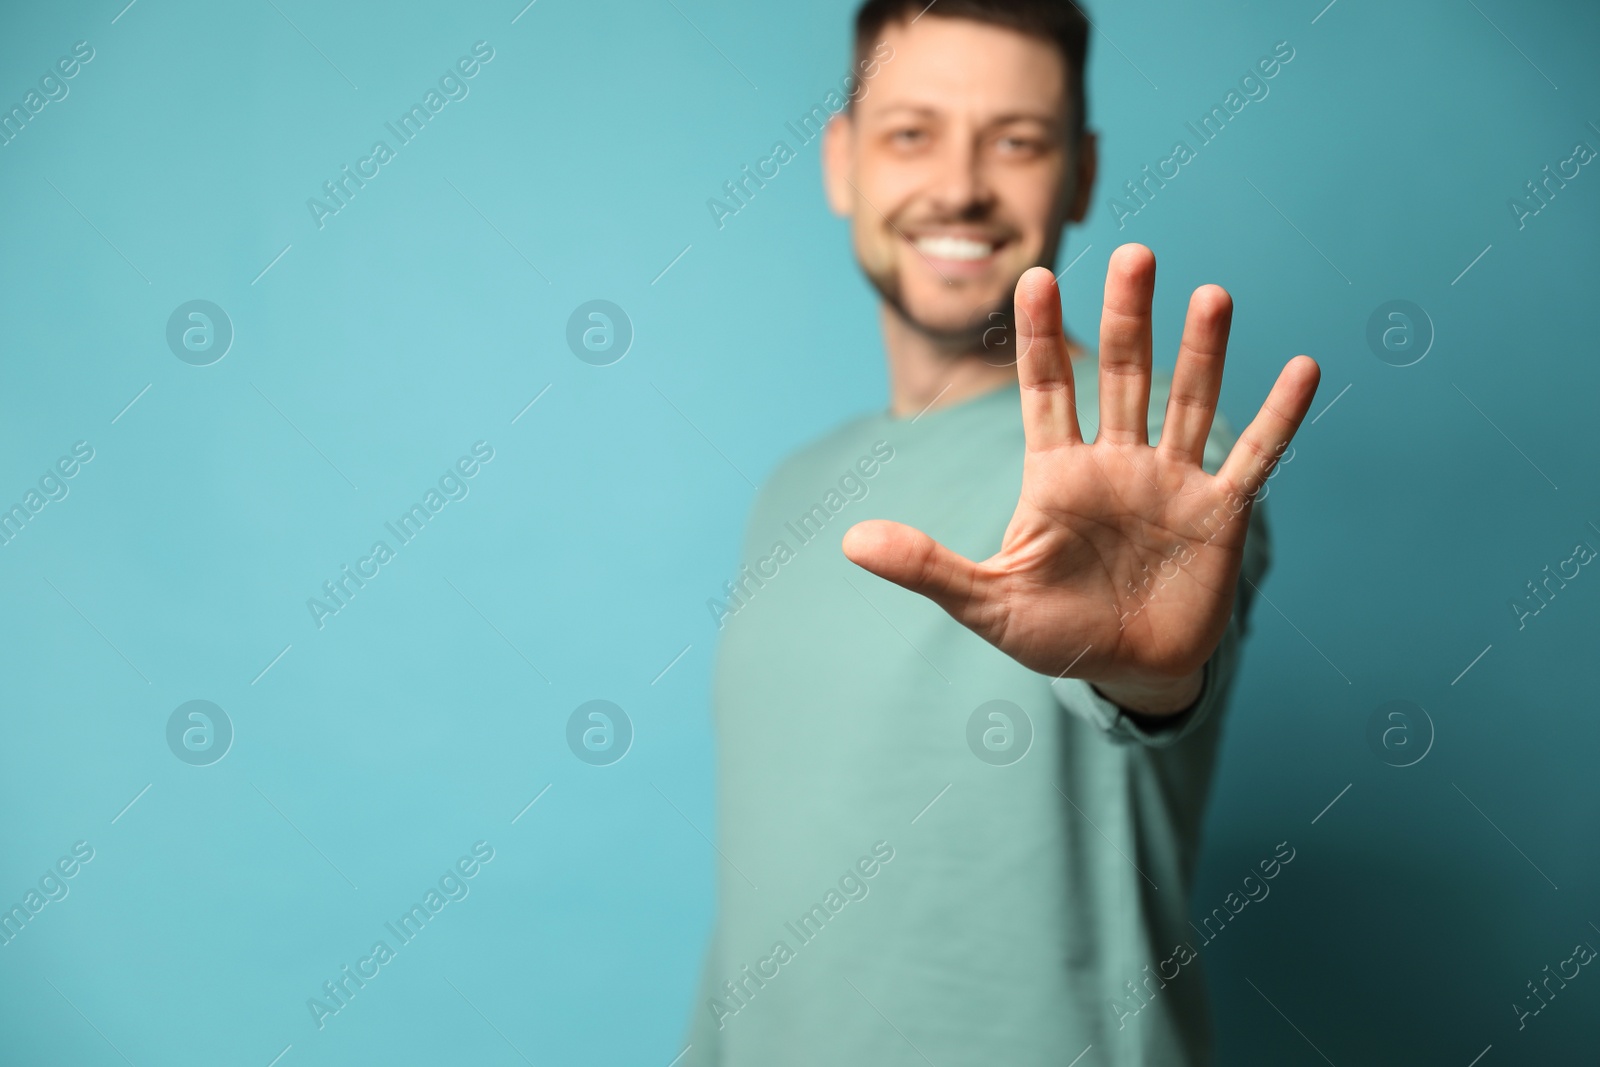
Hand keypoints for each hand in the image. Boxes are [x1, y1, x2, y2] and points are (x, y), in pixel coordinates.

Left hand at [841, 244, 1320, 713]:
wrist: (1126, 672)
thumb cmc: (1053, 633)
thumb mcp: (985, 601)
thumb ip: (927, 566)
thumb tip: (848, 541)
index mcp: (1057, 473)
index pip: (1047, 390)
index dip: (1042, 338)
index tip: (1035, 277)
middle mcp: (1117, 462)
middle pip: (1125, 375)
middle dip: (1128, 318)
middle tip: (1133, 254)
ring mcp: (1172, 482)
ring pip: (1187, 401)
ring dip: (1202, 352)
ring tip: (1212, 295)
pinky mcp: (1220, 513)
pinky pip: (1256, 457)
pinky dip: (1280, 418)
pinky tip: (1303, 368)